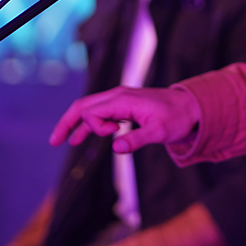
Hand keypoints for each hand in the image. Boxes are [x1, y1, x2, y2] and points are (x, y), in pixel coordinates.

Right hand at [49, 86, 200, 153]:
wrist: (191, 107)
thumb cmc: (177, 118)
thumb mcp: (160, 132)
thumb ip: (137, 139)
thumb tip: (117, 148)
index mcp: (122, 100)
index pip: (92, 111)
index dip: (94, 127)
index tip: (114, 134)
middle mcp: (117, 96)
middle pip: (82, 106)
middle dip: (67, 123)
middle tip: (54, 141)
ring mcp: (120, 100)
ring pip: (89, 109)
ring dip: (75, 124)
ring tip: (62, 141)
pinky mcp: (124, 105)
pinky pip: (99, 112)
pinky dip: (89, 124)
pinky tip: (81, 136)